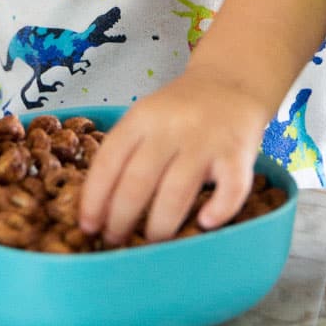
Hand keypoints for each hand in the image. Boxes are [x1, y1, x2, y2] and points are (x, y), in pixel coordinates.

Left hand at [78, 67, 272, 245]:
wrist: (231, 82)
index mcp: (142, 117)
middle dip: (120, 219)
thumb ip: (128, 151)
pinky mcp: (238, 153)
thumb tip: (100, 209)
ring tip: (151, 244)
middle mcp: (171, 127)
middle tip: (115, 241)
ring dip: (160, 226)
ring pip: (176, 191)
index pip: (109, 160)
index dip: (94, 197)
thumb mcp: (147, 116)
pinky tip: (205, 223)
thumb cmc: (182, 109)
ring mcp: (206, 140)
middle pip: (137, 180)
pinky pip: (230, 189)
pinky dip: (218, 210)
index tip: (88, 225)